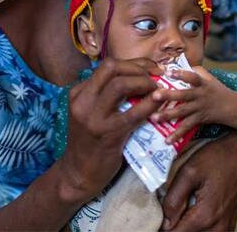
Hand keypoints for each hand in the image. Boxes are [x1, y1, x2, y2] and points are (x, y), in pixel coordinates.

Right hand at [59, 57, 162, 202]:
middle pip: (112, 68)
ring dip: (143, 82)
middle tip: (156, 75)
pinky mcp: (108, 134)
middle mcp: (82, 101)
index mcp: (78, 93)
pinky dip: (150, 103)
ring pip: (120, 84)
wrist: (78, 174)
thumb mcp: (89, 114)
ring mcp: (93, 117)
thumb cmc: (88, 143)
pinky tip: (159, 102)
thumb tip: (135, 79)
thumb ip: (103, 97)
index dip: (132, 63)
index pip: (106, 66)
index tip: (149, 67)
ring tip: (156, 89)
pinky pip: (133, 112)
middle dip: (138, 68)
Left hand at [151, 67, 236, 143]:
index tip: (168, 72)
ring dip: (167, 115)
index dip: (181, 74)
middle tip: (154, 96)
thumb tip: (180, 63)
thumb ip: (196, 71)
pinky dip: (177, 134)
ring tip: (154, 118)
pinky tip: (167, 140)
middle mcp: (200, 95)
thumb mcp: (209, 78)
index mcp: (202, 83)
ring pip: (182, 112)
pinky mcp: (199, 119)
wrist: (234, 108)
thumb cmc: (218, 90)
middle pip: (183, 95)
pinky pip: (187, 127)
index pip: (192, 77)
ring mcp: (199, 108)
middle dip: (168, 95)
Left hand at [161, 132, 236, 230]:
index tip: (156, 218)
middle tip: (166, 211)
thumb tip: (164, 222)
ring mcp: (226, 229)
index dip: (161, 227)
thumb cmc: (217, 158)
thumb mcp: (189, 172)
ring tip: (178, 210)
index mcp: (205, 217)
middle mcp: (218, 229)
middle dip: (172, 227)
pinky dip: (196, 227)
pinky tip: (189, 212)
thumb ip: (174, 199)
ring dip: (184, 227)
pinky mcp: (229, 225)